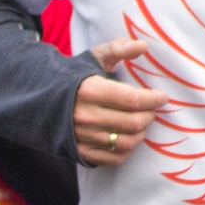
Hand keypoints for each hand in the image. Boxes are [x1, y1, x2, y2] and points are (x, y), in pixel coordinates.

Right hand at [74, 38, 168, 166]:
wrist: (43, 101)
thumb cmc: (76, 78)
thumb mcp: (95, 59)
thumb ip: (118, 49)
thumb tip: (142, 46)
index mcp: (90, 90)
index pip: (131, 99)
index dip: (152, 99)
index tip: (161, 96)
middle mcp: (86, 116)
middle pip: (132, 123)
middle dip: (149, 115)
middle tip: (151, 109)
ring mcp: (83, 137)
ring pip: (125, 142)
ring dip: (140, 134)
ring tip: (140, 123)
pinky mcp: (81, 152)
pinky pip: (113, 158)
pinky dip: (127, 150)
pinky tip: (128, 138)